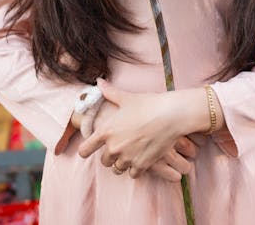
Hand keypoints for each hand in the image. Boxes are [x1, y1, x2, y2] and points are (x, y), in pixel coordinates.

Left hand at [78, 81, 200, 177]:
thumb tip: (98, 81)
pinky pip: (132, 174)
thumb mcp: (126, 97)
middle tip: (121, 145)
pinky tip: (141, 157)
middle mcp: (114, 147)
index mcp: (106, 131)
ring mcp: (127, 158)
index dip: (86, 150)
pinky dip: (136, 168)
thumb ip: (109, 92)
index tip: (91, 147)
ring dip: (122, 162)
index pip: (84, 150)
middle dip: (110, 154)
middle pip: (104, 161)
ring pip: (117, 169)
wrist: (170, 114)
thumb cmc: (148, 104)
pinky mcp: (141, 165)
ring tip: (131, 151)